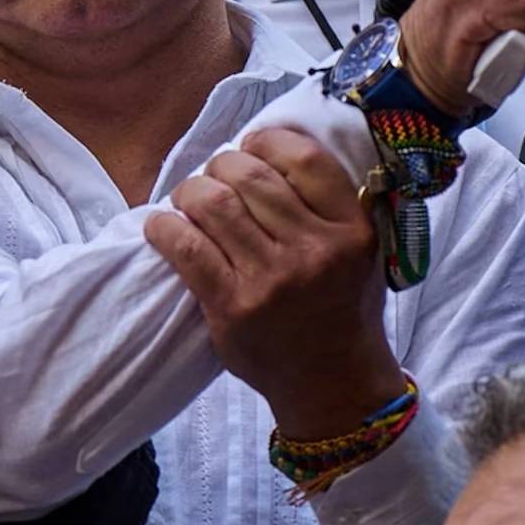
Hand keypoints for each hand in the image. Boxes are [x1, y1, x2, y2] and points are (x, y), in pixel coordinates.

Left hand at [144, 125, 403, 435]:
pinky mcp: (232, 308)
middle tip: (215, 175)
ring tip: (189, 199)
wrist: (332, 383)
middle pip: (250, 176)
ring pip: (213, 204)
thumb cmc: (342, 308)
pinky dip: (164, 228)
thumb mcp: (362, 253)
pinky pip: (186, 248)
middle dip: (221, 165)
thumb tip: (272, 150)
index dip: (268, 141)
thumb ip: (333, 205)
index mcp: (351, 232)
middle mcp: (314, 252)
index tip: (252, 146)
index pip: (305, 159)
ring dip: (190, 192)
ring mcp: (271, 281)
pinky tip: (161, 226)